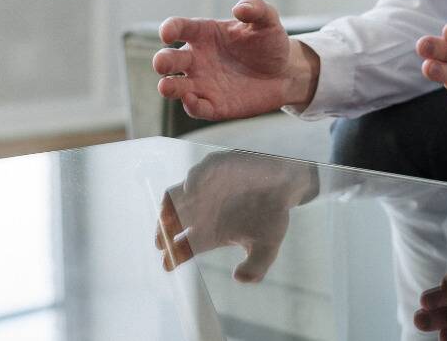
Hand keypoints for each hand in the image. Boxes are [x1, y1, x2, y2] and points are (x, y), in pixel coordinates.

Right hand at [154, 0, 319, 119]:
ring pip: (176, 87)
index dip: (169, 29)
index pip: (179, 28)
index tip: (167, 33)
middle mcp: (197, 59)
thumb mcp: (267, 19)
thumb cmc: (269, 42)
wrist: (285, 72)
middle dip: (162, 61)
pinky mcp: (214, 105)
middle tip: (162, 64)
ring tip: (166, 86)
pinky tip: (192, 100)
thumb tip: (240, 8)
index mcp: (203, 34)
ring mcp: (203, 83)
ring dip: (168, 87)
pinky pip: (197, 108)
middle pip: (170, 60)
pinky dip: (191, 106)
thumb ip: (255, 8)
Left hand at [154, 151, 316, 281]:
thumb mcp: (267, 247)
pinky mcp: (216, 168)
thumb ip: (256, 266)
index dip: (174, 255)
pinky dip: (192, 180)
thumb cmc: (272, 216)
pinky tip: (190, 190)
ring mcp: (206, 188)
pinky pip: (199, 172)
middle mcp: (202, 210)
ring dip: (170, 207)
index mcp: (210, 232)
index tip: (167, 264)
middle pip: (172, 222)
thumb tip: (240, 278)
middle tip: (160, 242)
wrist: (286, 185)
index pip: (184, 246)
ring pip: (178, 196)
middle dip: (163, 232)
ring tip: (166, 219)